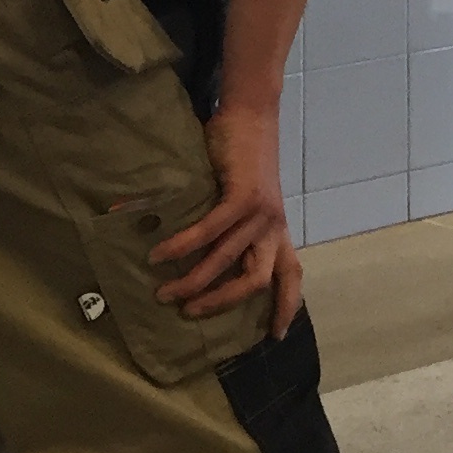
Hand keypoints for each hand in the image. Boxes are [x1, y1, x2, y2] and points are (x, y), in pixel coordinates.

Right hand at [151, 105, 303, 336]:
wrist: (251, 116)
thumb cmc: (242, 160)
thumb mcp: (240, 202)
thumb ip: (223, 230)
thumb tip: (183, 257)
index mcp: (278, 231)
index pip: (291, 276)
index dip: (286, 306)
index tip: (275, 336)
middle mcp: (274, 226)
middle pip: (258, 279)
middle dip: (222, 302)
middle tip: (189, 313)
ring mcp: (262, 211)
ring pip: (229, 259)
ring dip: (194, 279)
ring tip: (164, 291)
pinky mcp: (244, 195)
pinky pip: (212, 229)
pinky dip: (185, 244)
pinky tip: (161, 253)